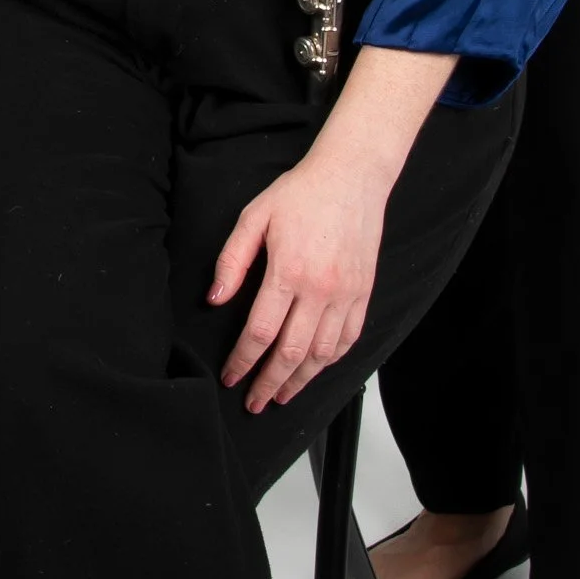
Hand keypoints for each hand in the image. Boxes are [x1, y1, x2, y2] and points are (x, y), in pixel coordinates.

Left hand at [210, 145, 387, 411]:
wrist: (352, 175)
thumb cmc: (301, 193)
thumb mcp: (254, 217)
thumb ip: (232, 261)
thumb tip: (215, 300)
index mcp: (288, 272)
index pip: (260, 333)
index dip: (242, 361)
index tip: (230, 377)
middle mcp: (321, 290)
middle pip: (291, 353)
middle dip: (269, 384)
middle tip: (253, 402)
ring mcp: (347, 294)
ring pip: (323, 353)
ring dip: (301, 380)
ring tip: (283, 395)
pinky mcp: (364, 292)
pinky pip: (349, 338)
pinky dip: (331, 360)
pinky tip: (316, 369)